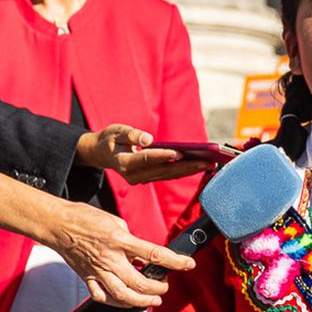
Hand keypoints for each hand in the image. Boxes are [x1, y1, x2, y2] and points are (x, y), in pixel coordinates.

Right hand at [46, 200, 195, 306]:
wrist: (57, 224)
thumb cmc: (85, 218)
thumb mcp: (116, 221)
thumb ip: (131, 239)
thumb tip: (142, 254)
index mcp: (120, 240)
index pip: (153, 254)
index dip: (174, 261)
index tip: (188, 264)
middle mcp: (110, 258)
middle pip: (140, 281)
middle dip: (158, 287)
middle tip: (164, 286)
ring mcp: (97, 271)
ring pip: (123, 295)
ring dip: (141, 301)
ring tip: (152, 301)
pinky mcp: (87, 278)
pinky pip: (103, 297)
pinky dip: (116, 303)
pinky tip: (126, 301)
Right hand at [75, 124, 211, 183]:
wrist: (101, 154)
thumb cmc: (109, 139)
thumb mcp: (115, 132)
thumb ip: (131, 135)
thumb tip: (147, 139)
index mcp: (124, 164)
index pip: (147, 159)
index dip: (164, 156)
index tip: (181, 153)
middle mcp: (134, 176)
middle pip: (164, 170)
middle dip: (187, 166)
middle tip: (208, 161)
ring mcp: (141, 180)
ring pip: (169, 175)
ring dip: (190, 170)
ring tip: (210, 163)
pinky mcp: (148, 179)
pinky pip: (169, 175)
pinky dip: (184, 170)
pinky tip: (199, 165)